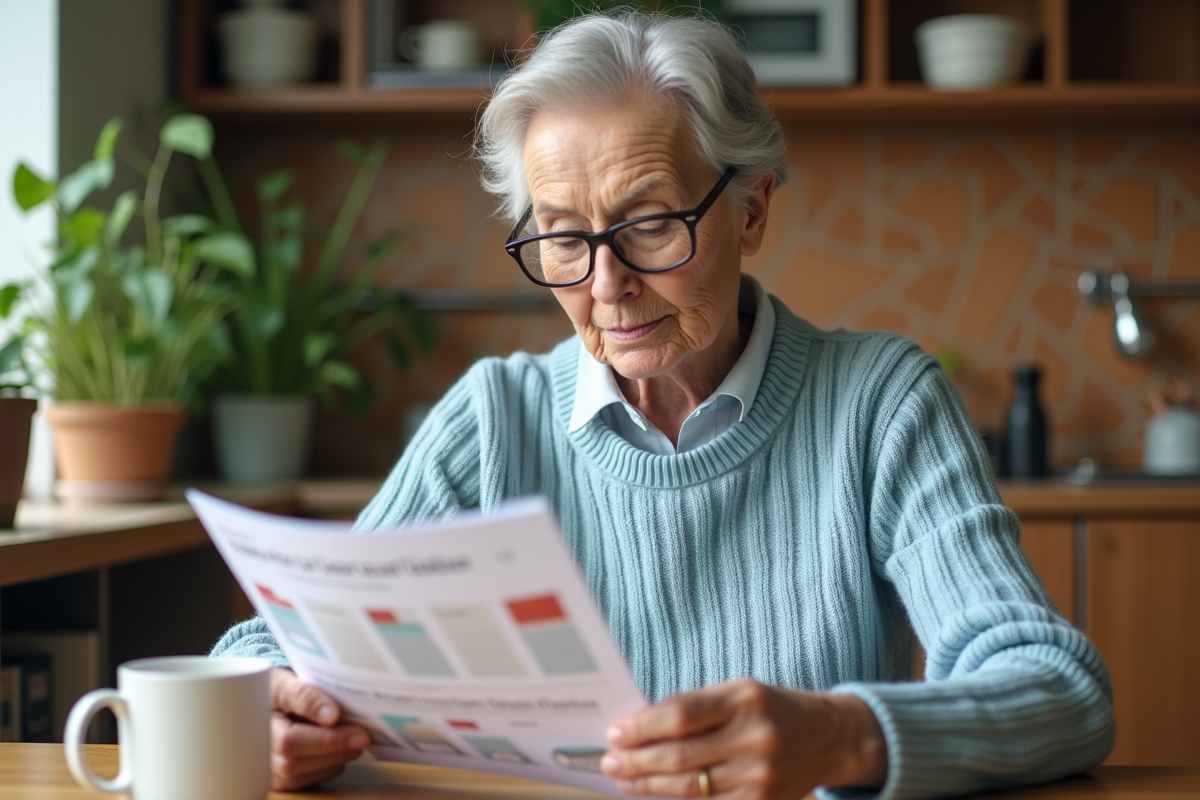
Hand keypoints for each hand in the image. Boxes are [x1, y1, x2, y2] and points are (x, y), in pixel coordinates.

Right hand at [269, 667, 369, 790]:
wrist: (272, 698)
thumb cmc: (278, 688)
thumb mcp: (287, 681)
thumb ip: (306, 694)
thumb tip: (331, 715)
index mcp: (258, 723)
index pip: (289, 740)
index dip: (321, 737)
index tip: (345, 725)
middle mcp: (258, 751)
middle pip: (294, 763)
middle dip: (333, 749)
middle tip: (362, 736)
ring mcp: (266, 768)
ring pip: (300, 776)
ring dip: (333, 760)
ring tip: (354, 742)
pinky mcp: (279, 779)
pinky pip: (304, 782)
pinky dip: (327, 769)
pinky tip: (339, 752)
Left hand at [600, 679, 886, 798]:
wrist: (828, 736)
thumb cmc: (772, 708)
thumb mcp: (738, 692)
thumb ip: (695, 707)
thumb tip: (641, 726)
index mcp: (744, 699)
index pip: (681, 715)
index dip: (643, 727)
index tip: (616, 731)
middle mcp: (754, 737)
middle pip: (681, 756)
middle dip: (637, 760)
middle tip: (610, 760)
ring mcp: (760, 775)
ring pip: (690, 787)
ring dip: (648, 785)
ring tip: (623, 778)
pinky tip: (654, 793)